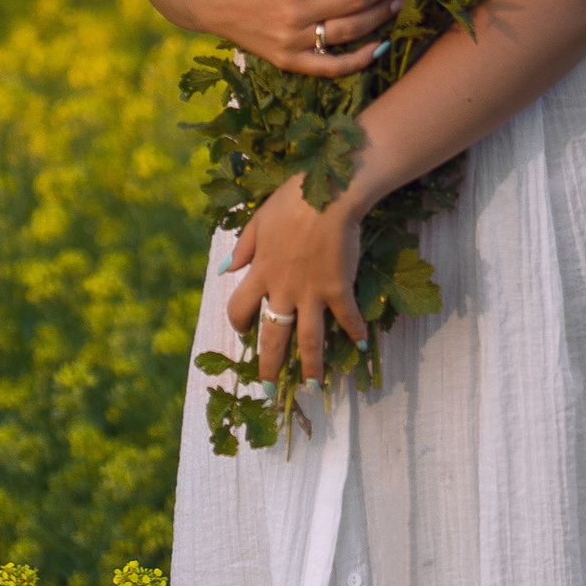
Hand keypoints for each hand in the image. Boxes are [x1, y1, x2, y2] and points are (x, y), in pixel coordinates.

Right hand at [132, 0, 398, 76]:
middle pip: (355, 0)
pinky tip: (379, 47)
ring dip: (380, 17)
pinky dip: (357, 60)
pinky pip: (329, 65)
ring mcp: (292, 40)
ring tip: (397, 1)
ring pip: (349, 31)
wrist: (202, 1)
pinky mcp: (288, 59)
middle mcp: (295, 13)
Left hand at [225, 171, 369, 384]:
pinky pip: (347, 317)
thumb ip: (243, 248)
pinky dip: (355, 332)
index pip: (239, 308)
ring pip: (308, 339)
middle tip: (268, 389)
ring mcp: (311, 292)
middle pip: (273, 336)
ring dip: (311, 366)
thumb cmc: (292, 202)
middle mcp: (282, 290)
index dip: (239, 323)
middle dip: (270, 366)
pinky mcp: (339, 289)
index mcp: (260, 272)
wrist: (328, 196)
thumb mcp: (258, 220)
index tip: (244, 332)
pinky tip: (360, 346)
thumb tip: (225, 269)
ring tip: (314, 387)